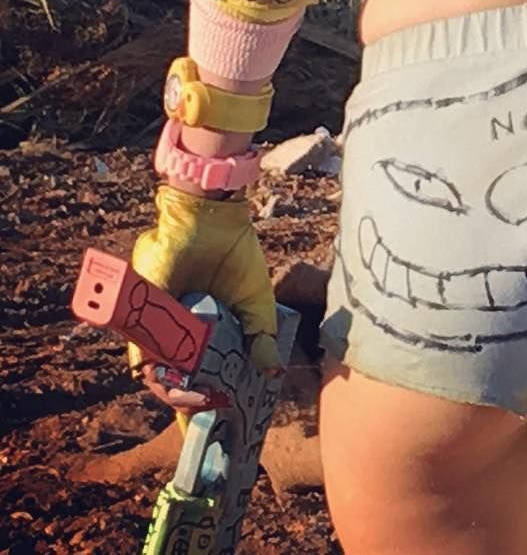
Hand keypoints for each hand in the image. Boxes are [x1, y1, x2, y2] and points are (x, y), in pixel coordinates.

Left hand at [128, 185, 280, 407]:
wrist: (216, 218)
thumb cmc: (236, 256)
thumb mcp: (257, 305)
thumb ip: (261, 339)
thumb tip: (272, 374)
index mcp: (202, 332)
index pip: (197, 373)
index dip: (202, 401)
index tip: (216, 422)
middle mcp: (176, 330)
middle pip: (174, 377)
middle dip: (188, 402)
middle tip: (207, 407)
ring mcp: (158, 321)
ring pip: (154, 367)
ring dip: (170, 388)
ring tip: (193, 397)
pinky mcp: (143, 306)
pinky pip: (141, 342)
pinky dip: (153, 363)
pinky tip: (170, 376)